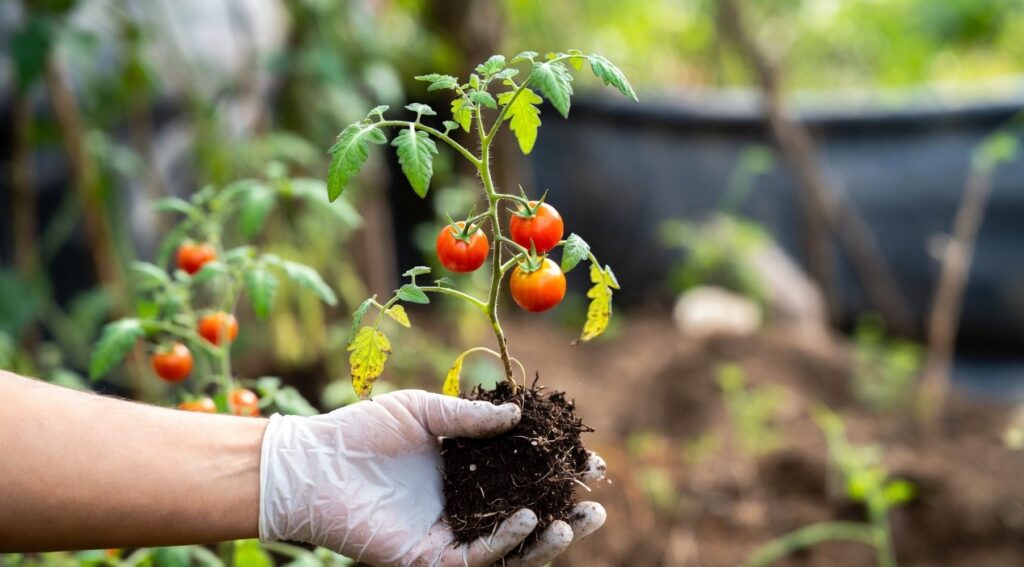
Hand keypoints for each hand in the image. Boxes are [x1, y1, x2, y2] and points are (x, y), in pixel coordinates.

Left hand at [258, 389, 605, 565]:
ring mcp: (450, 533)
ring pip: (511, 545)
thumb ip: (470, 418)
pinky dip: (507, 541)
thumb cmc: (362, 432)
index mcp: (466, 470)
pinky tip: (527, 518)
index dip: (558, 470)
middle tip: (598, 502)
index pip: (524, 474)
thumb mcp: (424, 411)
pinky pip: (479, 556)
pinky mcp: (431, 556)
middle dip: (568, 511)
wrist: (314, 464)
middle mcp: (464, 505)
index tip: (590, 460)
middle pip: (528, 514)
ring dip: (549, 537)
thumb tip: (519, 418)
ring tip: (580, 520)